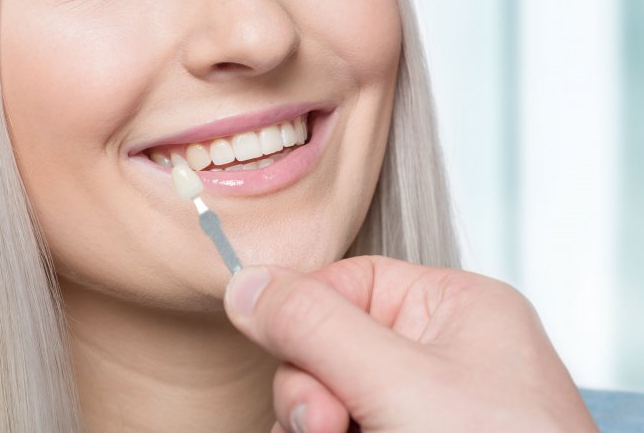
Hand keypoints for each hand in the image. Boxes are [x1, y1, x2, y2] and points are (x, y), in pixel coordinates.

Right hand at [223, 256, 597, 432]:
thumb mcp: (397, 382)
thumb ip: (314, 326)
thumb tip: (245, 284)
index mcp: (455, 308)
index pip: (347, 282)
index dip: (302, 313)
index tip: (274, 345)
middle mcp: (441, 353)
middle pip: (329, 343)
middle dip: (313, 388)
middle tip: (328, 427)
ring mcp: (427, 406)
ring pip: (329, 395)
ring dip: (315, 422)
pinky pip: (344, 425)